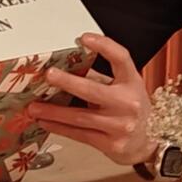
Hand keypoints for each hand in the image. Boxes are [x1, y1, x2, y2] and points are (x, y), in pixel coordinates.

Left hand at [26, 33, 157, 165]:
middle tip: (49, 75)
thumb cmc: (130, 109)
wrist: (147, 142)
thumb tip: (64, 66)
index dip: (104, 46)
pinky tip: (45, 122)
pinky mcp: (111, 144)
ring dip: (54, 112)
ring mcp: (120, 125)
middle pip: (94, 90)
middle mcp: (129, 103)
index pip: (121, 58)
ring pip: (80, 117)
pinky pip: (80, 135)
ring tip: (34, 107)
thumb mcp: (122, 88)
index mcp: (132, 82)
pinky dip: (59, 128)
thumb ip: (97, 78)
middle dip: (68, 82)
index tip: (83, 38)